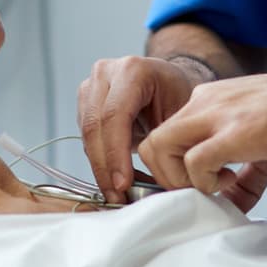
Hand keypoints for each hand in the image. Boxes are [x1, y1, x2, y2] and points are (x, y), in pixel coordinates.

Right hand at [78, 56, 202, 202]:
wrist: (170, 81)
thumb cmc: (179, 95)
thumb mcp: (182, 114)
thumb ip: (167, 143)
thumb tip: (159, 184)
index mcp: (133, 70)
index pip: (115, 115)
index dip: (116, 154)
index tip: (123, 184)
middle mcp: (106, 72)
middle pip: (94, 126)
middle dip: (104, 167)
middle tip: (117, 196)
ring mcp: (91, 85)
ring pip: (86, 134)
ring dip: (99, 167)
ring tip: (117, 194)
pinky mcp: (84, 100)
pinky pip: (86, 137)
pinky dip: (99, 160)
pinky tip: (114, 178)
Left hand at [137, 60, 266, 199]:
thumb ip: (245, 177)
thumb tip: (234, 207)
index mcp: (210, 102)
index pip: (163, 137)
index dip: (170, 171)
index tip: (196, 191)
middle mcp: (206, 102)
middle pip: (150, 143)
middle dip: (166, 179)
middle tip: (199, 195)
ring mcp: (219, 114)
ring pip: (159, 148)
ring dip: (180, 181)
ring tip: (216, 188)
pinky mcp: (238, 131)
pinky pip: (194, 162)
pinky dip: (204, 183)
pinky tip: (231, 183)